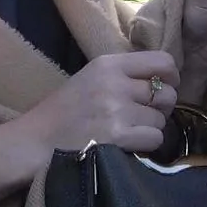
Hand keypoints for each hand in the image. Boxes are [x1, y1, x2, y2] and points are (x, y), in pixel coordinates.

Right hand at [0, 50, 179, 197]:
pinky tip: (127, 144)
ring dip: (150, 128)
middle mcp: (114, 83)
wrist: (35, 141)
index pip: (163, 61)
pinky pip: (155, 138)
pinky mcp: (117, 136)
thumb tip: (163, 79)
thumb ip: (123, 75)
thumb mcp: (90, 78)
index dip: (171, 77)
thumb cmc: (62, 112)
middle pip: (166, 93)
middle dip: (160, 108)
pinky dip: (146, 144)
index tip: (163, 87)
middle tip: (142, 116)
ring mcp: (116, 110)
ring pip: (161, 119)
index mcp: (107, 64)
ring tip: (127, 131)